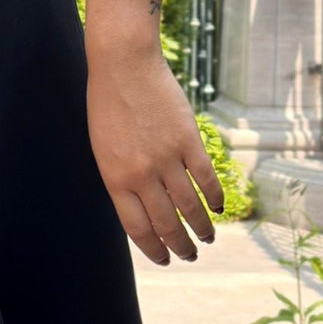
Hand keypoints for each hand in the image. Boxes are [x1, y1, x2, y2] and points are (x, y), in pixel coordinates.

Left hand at [83, 0, 224, 264]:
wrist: (123, 65)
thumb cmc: (108, 105)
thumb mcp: (104, 149)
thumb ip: (122, 179)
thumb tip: (143, 209)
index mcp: (115, 179)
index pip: (138, 228)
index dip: (154, 249)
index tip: (164, 258)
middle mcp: (142, 174)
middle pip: (167, 223)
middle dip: (180, 246)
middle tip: (190, 256)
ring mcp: (167, 158)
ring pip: (190, 206)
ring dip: (201, 228)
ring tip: (207, 239)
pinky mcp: (188, 140)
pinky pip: (206, 178)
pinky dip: (214, 197)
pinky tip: (218, 208)